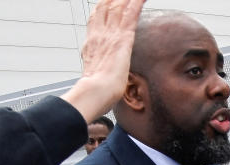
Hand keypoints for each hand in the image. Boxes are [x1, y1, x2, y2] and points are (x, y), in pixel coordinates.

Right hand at [60, 0, 146, 122]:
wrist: (95, 91)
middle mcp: (99, 35)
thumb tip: (101, 72)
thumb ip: (98, 68)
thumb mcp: (94, 74)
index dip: (102, 6)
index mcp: (92, 43)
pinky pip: (131, 15)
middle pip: (106, 7)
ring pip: (118, 7)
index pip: (96, 17)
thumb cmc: (97, 90)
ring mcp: (110, 35)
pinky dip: (137, 3)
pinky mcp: (122, 38)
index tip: (107, 0)